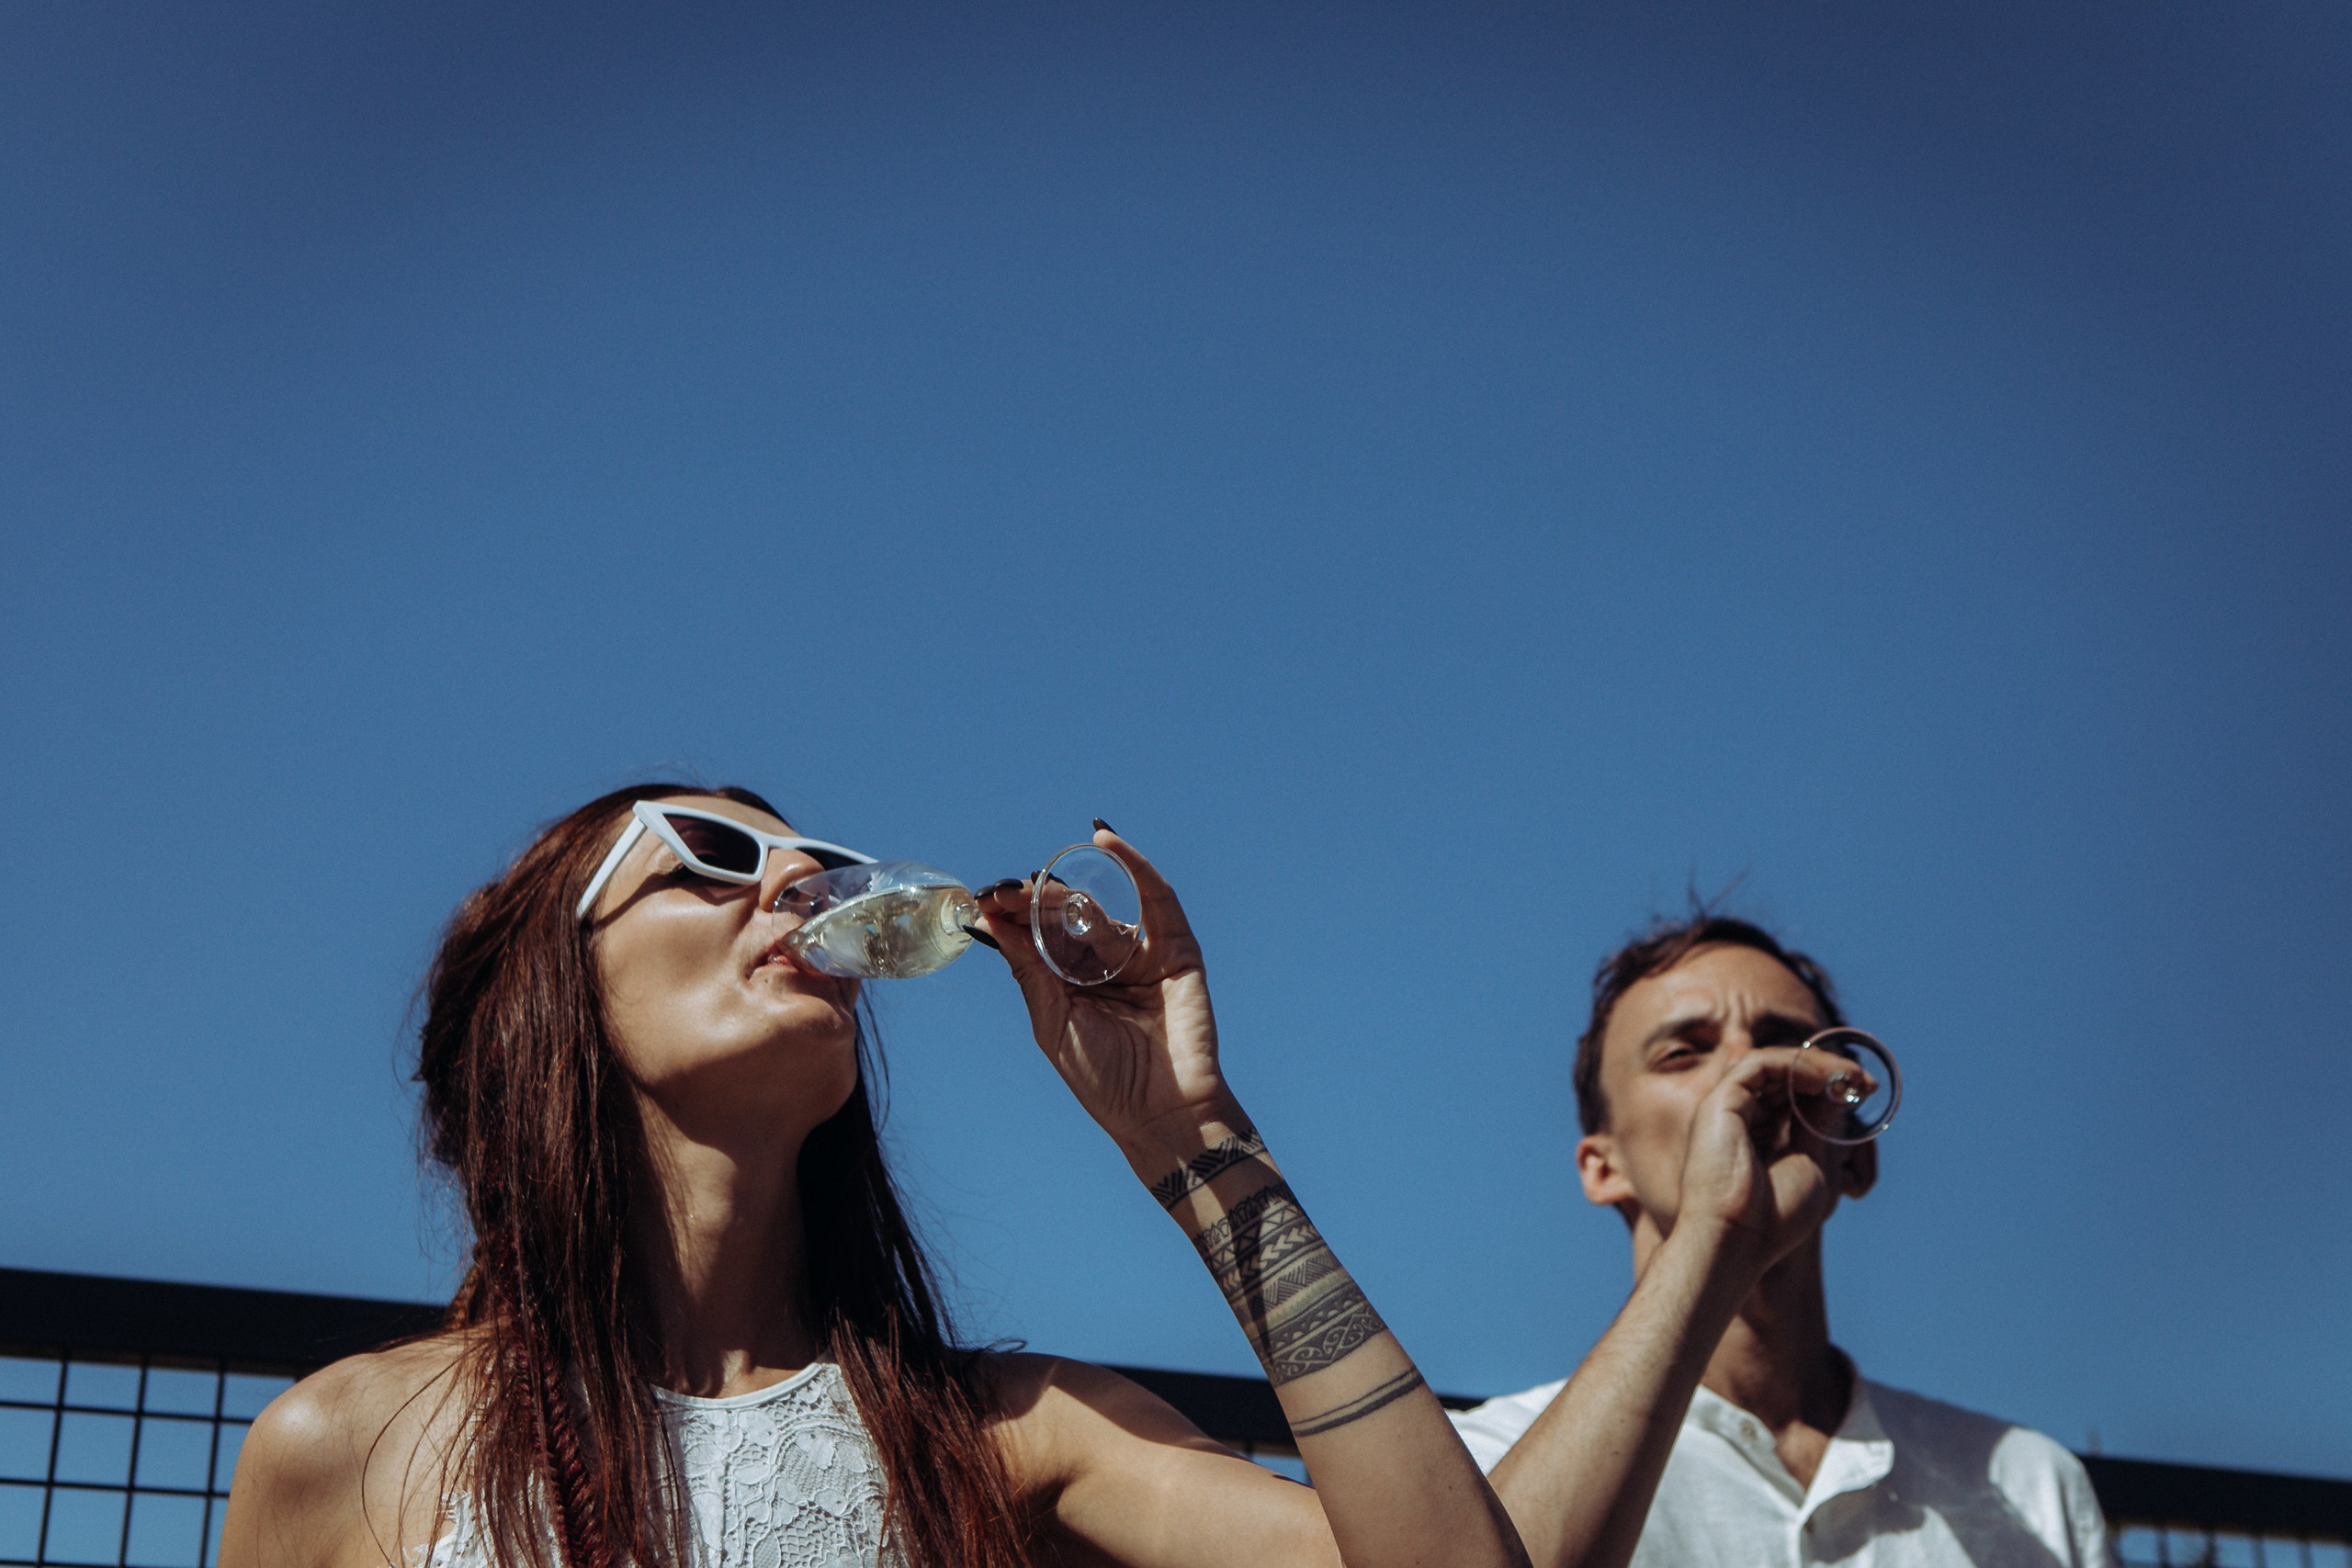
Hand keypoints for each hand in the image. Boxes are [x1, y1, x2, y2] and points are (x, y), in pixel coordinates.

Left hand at [973, 827, 1230, 1156]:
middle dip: (1032, 901)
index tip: (983, 898)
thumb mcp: (1052, 1020)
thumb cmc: (1105, 1078)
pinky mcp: (1176, 948)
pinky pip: (1156, 897)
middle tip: (1003, 892)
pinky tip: (1106, 840)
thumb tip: (991, 920)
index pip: (1039, 934)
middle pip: (1065, 916)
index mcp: (1071, 983)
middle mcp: (1104, 964)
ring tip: (1037, 886)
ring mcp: (1140, 953)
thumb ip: (1029, 968)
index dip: (1013, 913)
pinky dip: (1134, 864)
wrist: (1160, 1111)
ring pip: (1099, 908)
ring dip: (1066, 893)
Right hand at [1672, 1048, 1873, 1278]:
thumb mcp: (1812, 1163)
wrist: (1737, 1241)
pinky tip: (1823, 1079)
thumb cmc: (1773, 1217)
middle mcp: (1740, 1116)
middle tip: (1863, 1080)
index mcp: (1758, 1135)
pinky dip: (1793, 1065)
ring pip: (1773, 1065)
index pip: (1793, 1095)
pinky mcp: (1721, 1101)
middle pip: (1784, 1076)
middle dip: (1828, 1073)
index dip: (1829, 1087)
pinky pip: (1759, 1065)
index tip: (1866, 1090)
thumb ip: (1820, 1124)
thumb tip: (1839, 1089)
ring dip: (1816, 1065)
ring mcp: (1727, 1107)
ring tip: (1849, 1076)